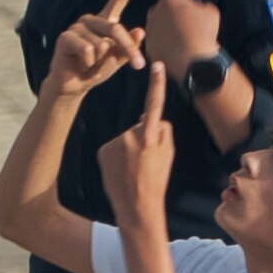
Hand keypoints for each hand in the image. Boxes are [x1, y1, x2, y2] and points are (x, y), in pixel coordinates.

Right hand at [45, 0, 146, 95]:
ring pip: (102, 45)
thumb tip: (140, 31)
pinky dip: (88, 64)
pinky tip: (79, 64)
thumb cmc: (95, 71)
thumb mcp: (116, 60)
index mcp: (105, 22)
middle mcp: (91, 20)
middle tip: (138, 66)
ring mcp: (77, 27)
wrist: (73, 85)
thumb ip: (128, 48)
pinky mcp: (66, 37)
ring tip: (89, 64)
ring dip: (99, 62)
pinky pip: (88, 50)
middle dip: (128, 49)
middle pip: (115, 29)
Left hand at [97, 63, 174, 229]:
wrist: (137, 207)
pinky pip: (113, 146)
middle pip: (141, 126)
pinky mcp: (103, 149)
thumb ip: (163, 132)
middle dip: (144, 138)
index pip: (155, 104)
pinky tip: (121, 171)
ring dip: (129, 149)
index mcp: (152, 136)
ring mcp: (115, 142)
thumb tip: (150, 116)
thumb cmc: (156, 181)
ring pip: (126, 136)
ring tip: (133, 170)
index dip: (157, 84)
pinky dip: (117, 155)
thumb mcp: (169, 155)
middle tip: (146, 164)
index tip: (156, 65)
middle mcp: (132, 135)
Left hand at [141, 0, 220, 74]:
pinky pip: (159, 42)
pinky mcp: (150, 48)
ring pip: (160, 27)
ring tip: (184, 37)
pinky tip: (179, 48)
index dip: (186, 1)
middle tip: (187, 23)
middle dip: (175, 15)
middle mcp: (155, 14)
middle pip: (165, 10)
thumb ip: (201, 5)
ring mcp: (151, 32)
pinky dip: (166, 44)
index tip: (191, 7)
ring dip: (169, 29)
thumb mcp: (210, 11)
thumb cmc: (203, 36)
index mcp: (169, 1)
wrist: (196, 62)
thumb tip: (198, 8)